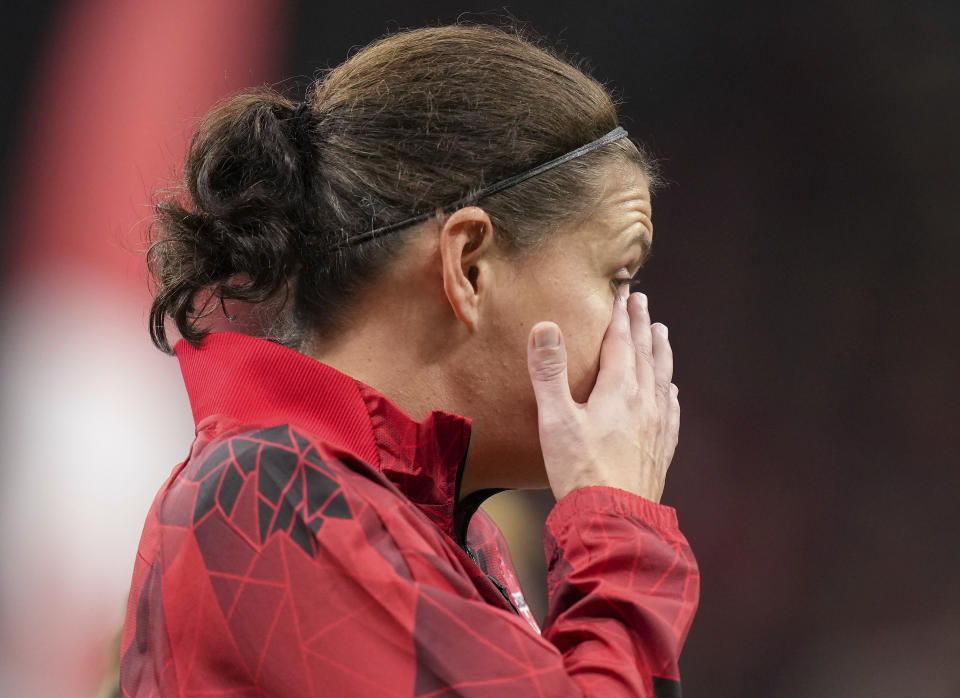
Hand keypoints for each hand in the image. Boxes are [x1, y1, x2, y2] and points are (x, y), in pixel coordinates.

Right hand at [526, 291, 679, 502]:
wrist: (612, 519)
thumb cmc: (579, 469)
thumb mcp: (556, 420)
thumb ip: (549, 373)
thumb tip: (545, 328)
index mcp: (619, 390)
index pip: (621, 342)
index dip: (619, 315)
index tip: (621, 293)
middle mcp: (645, 402)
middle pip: (645, 353)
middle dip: (640, 325)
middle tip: (641, 301)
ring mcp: (658, 426)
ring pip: (662, 377)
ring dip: (660, 352)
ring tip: (661, 332)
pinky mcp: (662, 448)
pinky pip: (671, 410)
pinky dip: (670, 392)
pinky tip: (672, 392)